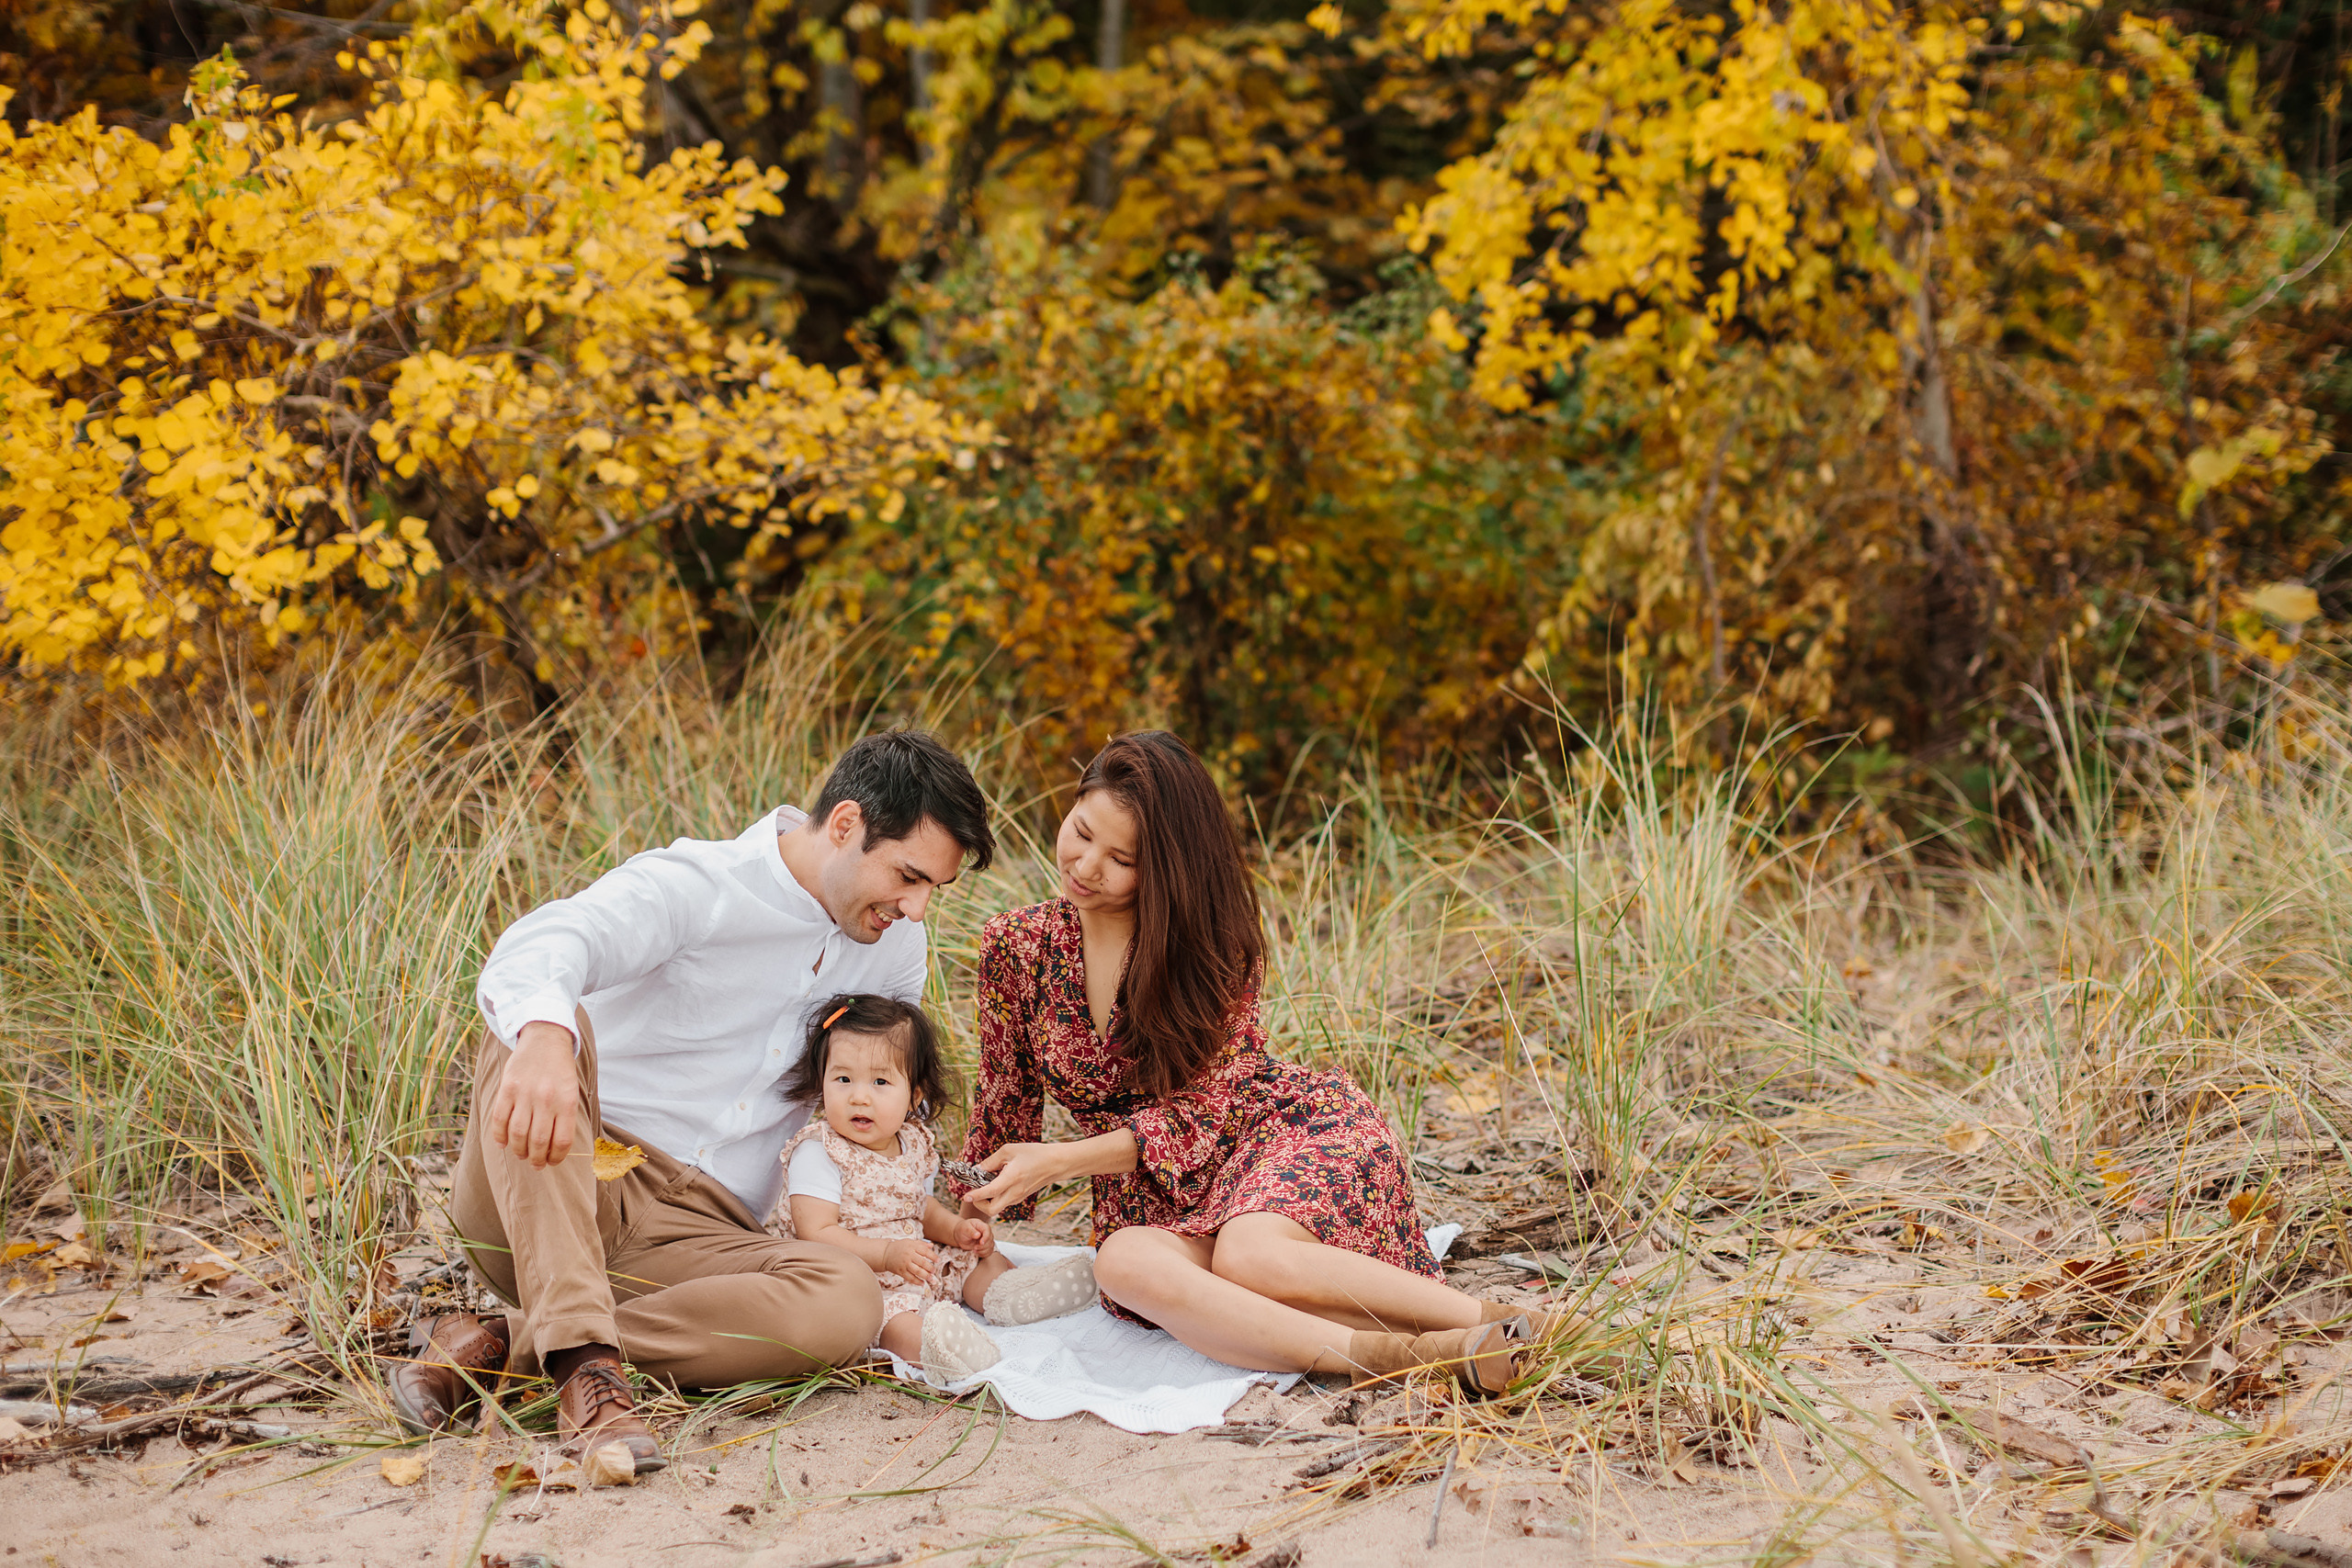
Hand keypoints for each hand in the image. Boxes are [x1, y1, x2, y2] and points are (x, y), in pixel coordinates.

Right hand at [486, 1022, 579, 1169]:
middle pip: (539, 1141)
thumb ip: (565, 1117)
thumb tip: (556, 1148)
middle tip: (536, 1164)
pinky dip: (499, 1135)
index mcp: (566, 1102)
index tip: (552, 1162)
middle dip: (537, 1159)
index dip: (557, 1157)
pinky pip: (499, 1119)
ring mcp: (525, 1093)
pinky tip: (503, 1143)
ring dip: (519, 1150)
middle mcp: (546, 1099)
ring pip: (518, 1134)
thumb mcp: (572, 1091)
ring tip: (522, 1155)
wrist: (546, 1038)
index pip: (562, 1140)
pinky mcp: (507, 1088)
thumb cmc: (560, 1070)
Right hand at [883, 1238, 938, 1283]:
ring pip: (917, 1271)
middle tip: (934, 1271)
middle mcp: (909, 1255)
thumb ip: (921, 1244)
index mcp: (912, 1247)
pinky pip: (910, 1278)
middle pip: (922, 1262)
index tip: (938, 1260)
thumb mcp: (909, 1242)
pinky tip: (922, 1283)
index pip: (925, 1251)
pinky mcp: (900, 1271)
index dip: (933, 1256)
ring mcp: (904, 1264)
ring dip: (925, 1276)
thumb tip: (932, 1246)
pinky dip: (917, 1281)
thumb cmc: (899, 1247)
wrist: (885, 1253)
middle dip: (930, 1268)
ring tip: (931, 1279)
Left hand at [952, 1216, 994, 1256]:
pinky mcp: (985, 1246)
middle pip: (990, 1240)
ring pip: (990, 1247)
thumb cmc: (963, 1229)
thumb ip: (971, 1231)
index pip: (988, 1230)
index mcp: (982, 1226)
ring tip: (974, 1251)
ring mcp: (987, 1240)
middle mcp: (986, 1233)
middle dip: (982, 1246)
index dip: (986, 1237)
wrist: (960, 1236)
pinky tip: (977, 1253)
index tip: (980, 1243)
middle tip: (974, 1247)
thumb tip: (978, 1235)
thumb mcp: (964, 1228)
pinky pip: (989, 1252)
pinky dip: (984, 1254)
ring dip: (983, 1251)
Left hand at [963, 1143, 1066, 1218]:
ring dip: (987, 1200)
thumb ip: (991, 1161)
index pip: (989, 1192)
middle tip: (974, 1192)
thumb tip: (977, 1170)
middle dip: (978, 1204)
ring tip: (985, 1184)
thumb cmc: (1034, 1154)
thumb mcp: (1009, 1150)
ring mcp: (1018, 1197)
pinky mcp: (1021, 1197)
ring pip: (997, 1207)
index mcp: (1012, 1178)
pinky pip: (1004, 1202)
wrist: (1056, 1163)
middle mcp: (1014, 1192)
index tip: (965, 1196)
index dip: (975, 1196)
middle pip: (991, 1209)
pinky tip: (996, 1183)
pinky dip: (995, 1197)